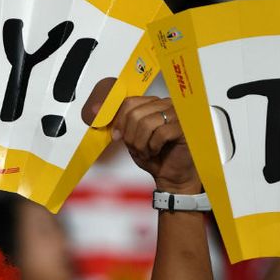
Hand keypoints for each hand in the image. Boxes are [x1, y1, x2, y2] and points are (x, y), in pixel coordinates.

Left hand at [82, 78, 197, 191]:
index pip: (129, 102)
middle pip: (135, 113)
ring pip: (146, 123)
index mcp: (154, 103)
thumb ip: (118, 123)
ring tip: (146, 152)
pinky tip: (156, 151)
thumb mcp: (131, 138)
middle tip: (136, 148)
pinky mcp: (184, 127)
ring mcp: (178, 114)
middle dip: (130, 136)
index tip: (117, 136)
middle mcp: (167, 104)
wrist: (171, 177)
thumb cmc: (155, 157)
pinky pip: (160, 133)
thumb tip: (95, 109)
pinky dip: (153, 146)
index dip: (119, 121)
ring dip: (140, 143)